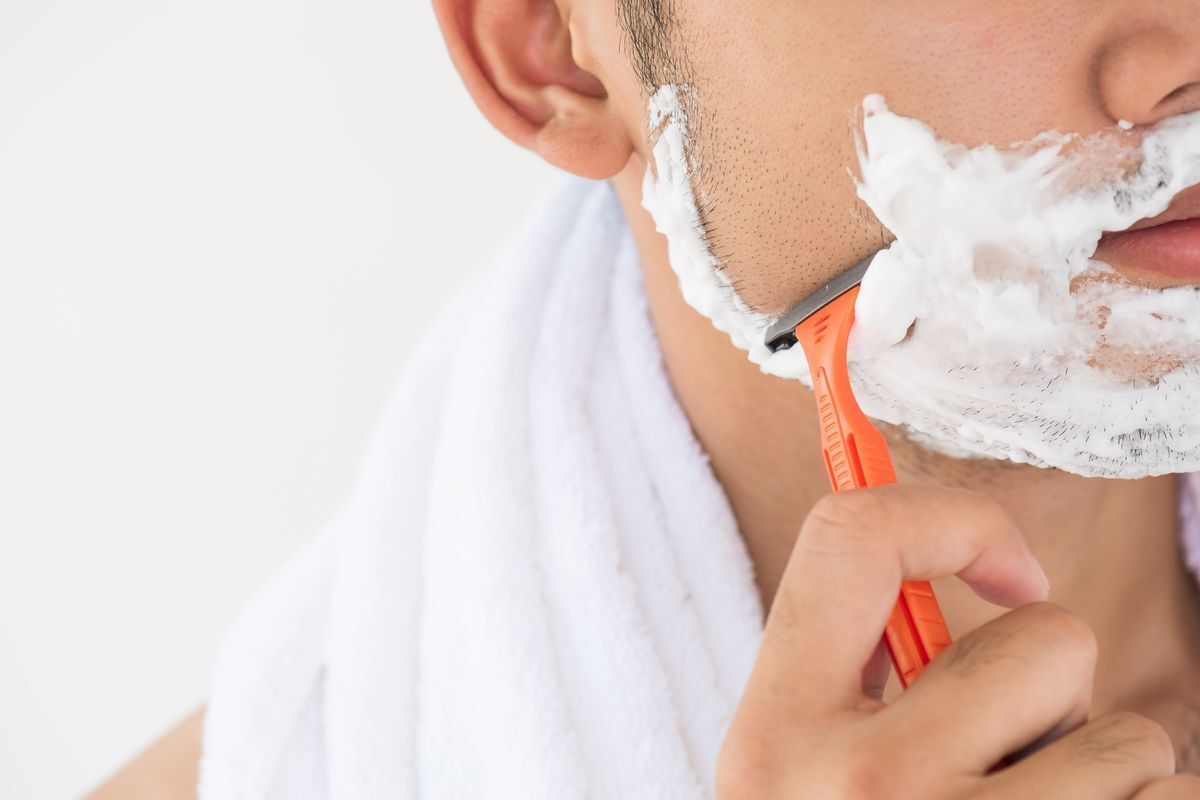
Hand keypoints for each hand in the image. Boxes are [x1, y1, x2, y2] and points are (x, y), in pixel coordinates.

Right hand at [717, 485, 1196, 798]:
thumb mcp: (793, 775)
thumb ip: (854, 672)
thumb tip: (982, 568)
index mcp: (777, 730)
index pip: (850, 540)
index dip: (951, 520)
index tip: (1009, 572)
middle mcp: (864, 784)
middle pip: (1046, 639)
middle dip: (1049, 690)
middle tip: (996, 762)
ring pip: (1130, 740)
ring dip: (1101, 777)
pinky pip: (1165, 799)